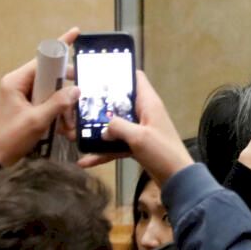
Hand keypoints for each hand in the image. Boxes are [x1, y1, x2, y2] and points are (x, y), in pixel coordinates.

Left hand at [0, 28, 81, 166]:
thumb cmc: (11, 138)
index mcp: (16, 81)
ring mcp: (23, 94)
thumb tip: (77, 89)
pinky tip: (63, 127)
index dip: (60, 46)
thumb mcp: (37, 120)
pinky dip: (58, 112)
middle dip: (66, 88)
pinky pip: (49, 101)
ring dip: (63, 106)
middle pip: (51, 74)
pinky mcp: (28, 104)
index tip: (76, 33)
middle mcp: (19, 83)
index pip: (43, 58)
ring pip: (53, 90)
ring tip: (68, 124)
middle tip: (79, 99)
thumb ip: (58, 103)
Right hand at [78, 71, 193, 185]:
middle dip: (98, 102)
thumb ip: (118, 127)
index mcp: (149, 103)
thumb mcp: (139, 136)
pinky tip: (85, 160)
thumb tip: (103, 128)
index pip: (135, 78)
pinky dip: (103, 152)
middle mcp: (144, 112)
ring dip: (97, 129)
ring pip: (114, 124)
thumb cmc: (162, 152)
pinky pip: (116, 144)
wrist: (176, 178)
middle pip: (119, 101)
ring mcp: (139, 129)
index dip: (118, 72)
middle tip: (75, 102)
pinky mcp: (136, 145)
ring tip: (73, 131)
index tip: (95, 71)